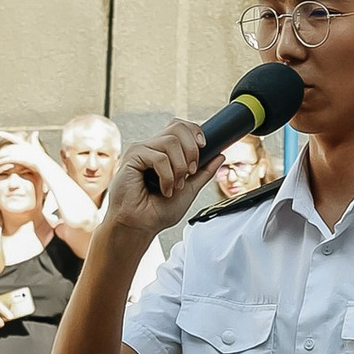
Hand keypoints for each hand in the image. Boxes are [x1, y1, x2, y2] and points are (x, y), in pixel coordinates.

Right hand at [107, 115, 226, 245]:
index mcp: (164, 152)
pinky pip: (159, 157)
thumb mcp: (189, 190)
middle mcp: (153, 147)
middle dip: (192, 150)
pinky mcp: (133, 157)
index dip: (195, 132)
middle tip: (190, 172)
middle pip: (178, 126)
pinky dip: (167, 176)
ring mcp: (142, 150)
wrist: (140, 226)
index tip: (204, 148)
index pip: (181, 127)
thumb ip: (203, 173)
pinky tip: (164, 189)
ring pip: (171, 142)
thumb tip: (220, 156)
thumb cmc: (157, 212)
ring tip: (175, 186)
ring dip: (180, 167)